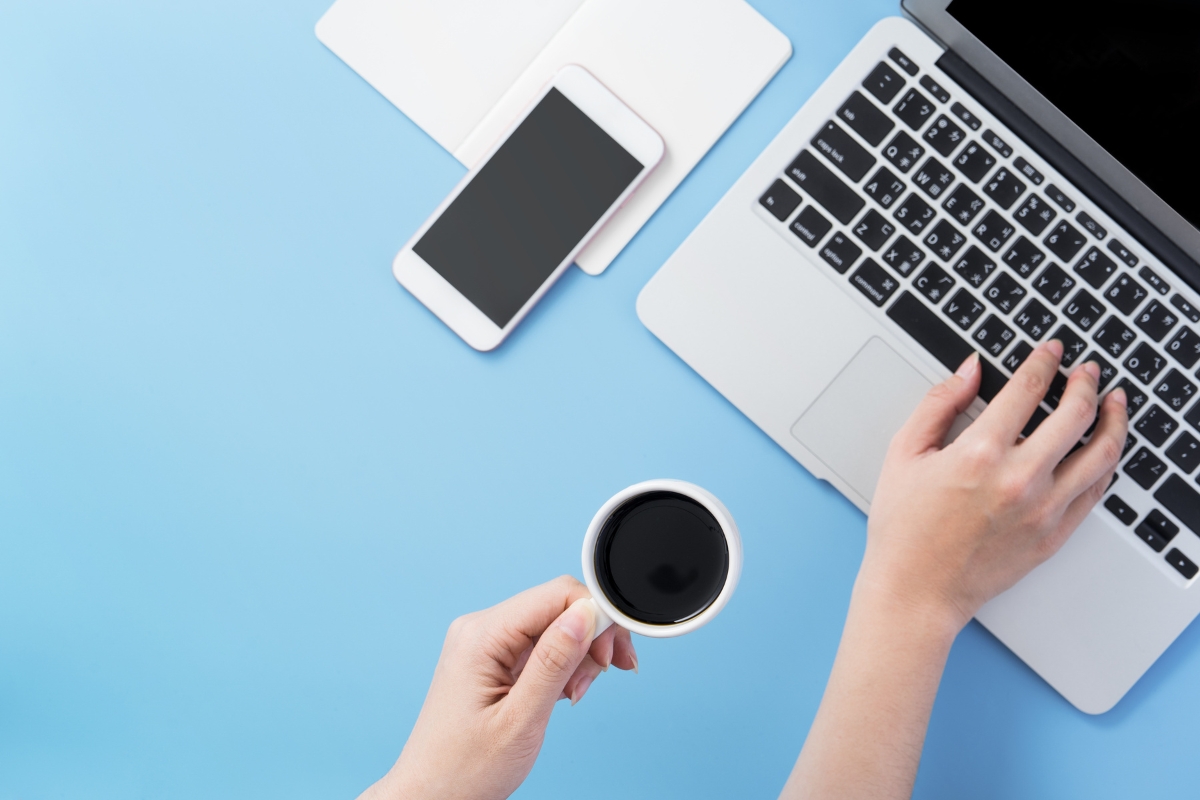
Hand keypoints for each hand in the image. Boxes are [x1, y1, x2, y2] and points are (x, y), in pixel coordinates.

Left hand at [359, 576, 637, 799]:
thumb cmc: (465, 769)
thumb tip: (586, 613)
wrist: (431, 796)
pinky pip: (540, 644)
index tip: (613, 655)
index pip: (556, 594)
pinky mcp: (492, 658)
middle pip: (558, 606)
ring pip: (553, 626)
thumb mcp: (521, 719)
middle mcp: (480, 628)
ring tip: (576, 694)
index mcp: (482, 635)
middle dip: (590, 638)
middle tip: (602, 677)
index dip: (595, 616)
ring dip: (578, 655)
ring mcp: (484, 642)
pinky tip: (564, 692)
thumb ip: (555, 662)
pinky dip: (562, 665)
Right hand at [863, 339, 1128, 632]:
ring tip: (1114, 402)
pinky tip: (1102, 448)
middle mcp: (1020, 479)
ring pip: (1101, 453)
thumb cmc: (904, 529)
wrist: (916, 591)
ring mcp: (1044, 510)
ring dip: (1113, 419)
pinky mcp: (1054, 535)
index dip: (1044, 362)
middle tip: (1086, 371)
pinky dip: (1106, 463)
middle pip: (1076, 415)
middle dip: (1086, 383)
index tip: (1050, 351)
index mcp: (980, 453)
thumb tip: (969, 371)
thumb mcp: (904, 454)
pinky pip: (1096, 491)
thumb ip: (938, 403)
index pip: (1027, 390)